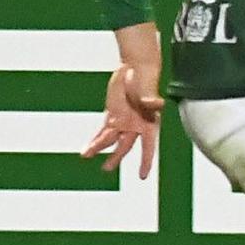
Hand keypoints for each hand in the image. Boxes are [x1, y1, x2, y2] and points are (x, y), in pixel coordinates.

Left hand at [82, 57, 164, 176]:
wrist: (135, 68)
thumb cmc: (145, 79)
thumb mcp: (147, 92)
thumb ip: (151, 100)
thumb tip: (157, 104)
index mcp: (148, 124)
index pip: (148, 147)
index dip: (146, 162)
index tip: (142, 175)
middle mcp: (136, 126)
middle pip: (125, 147)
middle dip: (115, 157)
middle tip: (106, 168)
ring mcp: (123, 122)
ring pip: (111, 141)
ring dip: (99, 148)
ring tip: (87, 155)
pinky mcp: (113, 115)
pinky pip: (103, 131)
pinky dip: (95, 140)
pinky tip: (88, 148)